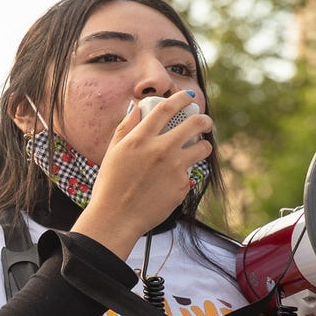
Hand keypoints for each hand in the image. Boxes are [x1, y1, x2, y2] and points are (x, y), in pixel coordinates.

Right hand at [71, 94, 213, 256]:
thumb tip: (137, 108)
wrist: (116, 218)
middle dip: (204, 119)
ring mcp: (174, 168)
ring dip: (204, 146)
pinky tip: (171, 182)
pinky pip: (189, 173)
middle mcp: (160, 150)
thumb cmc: (110, 185)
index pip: (167, 108)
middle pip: (194, 124)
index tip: (188, 97)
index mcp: (140, 138)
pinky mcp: (182, 186)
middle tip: (205, 122)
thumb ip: (125, 128)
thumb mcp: (113, 152)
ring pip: (202, 148)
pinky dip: (184, 174)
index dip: (181, 98)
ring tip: (201, 148)